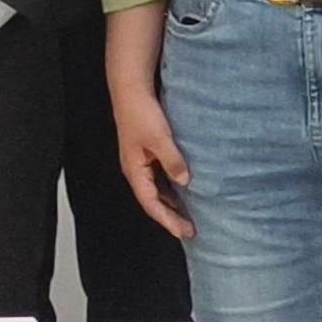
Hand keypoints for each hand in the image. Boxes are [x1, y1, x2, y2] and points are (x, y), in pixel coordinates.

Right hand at [111, 88, 194, 239]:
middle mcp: (136, 170)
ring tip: (189, 215)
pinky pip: (159, 178)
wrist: (131, 90)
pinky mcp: (146, 153)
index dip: (168, 220)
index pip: (151, 204)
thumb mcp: (160, 139)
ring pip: (156, 191)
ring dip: (171, 204)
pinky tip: (184, 190)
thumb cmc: (141, 113)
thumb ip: (173, 162)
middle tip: (191, 230)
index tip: (186, 232)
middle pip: (153, 201)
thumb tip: (185, 182)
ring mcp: (140, 162)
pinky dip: (171, 189)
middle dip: (170, 217)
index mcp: (134, 171)